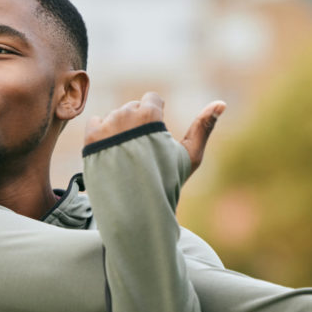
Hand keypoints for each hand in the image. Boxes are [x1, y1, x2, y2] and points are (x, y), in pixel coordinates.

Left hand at [85, 92, 225, 172]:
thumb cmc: (168, 183)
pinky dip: (101, 134)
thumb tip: (221, 102)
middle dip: (138, 124)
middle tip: (142, 152)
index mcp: (149, 115)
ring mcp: (106, 127)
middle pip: (132, 107)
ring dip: (119, 130)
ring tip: (127, 157)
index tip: (155, 137)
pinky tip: (111, 152)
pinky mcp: (89, 140)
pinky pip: (95, 122)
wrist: (137, 212)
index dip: (156, 117)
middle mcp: (125, 116)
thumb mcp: (189, 155)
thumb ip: (204, 126)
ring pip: (114, 116)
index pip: (151, 99)